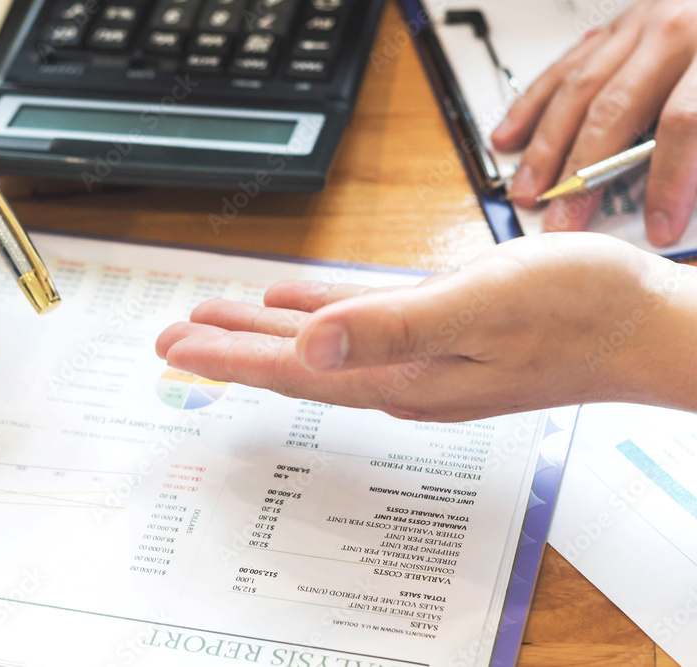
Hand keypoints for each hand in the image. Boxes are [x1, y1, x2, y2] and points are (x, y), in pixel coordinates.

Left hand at [157, 234, 696, 421]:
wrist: (639, 324)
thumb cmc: (574, 315)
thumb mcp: (478, 309)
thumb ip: (391, 327)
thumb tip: (309, 344)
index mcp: (398, 374)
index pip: (292, 370)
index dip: (228, 358)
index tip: (175, 352)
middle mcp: (398, 372)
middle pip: (293, 361)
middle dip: (228, 350)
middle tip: (173, 340)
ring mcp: (418, 354)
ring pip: (319, 339)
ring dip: (263, 329)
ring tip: (213, 317)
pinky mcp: (438, 330)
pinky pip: (359, 319)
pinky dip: (318, 309)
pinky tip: (293, 299)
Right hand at [492, 0, 696, 246]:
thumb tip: (696, 196)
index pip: (684, 123)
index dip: (668, 182)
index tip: (658, 228)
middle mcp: (674, 29)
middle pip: (614, 111)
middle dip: (583, 176)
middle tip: (564, 222)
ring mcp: (639, 23)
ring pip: (577, 91)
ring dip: (546, 148)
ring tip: (527, 191)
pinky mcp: (618, 25)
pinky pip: (564, 68)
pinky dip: (532, 105)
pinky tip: (510, 137)